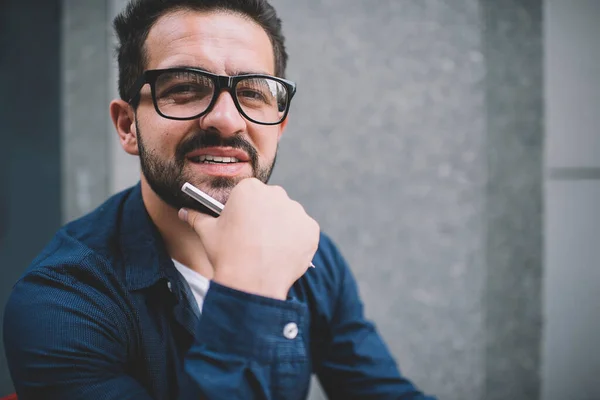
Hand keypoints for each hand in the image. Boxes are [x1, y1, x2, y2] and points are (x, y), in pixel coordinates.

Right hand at [178, 178, 319, 299]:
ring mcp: (296, 212)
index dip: (244, 210)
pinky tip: (283, 254)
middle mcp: (277, 194)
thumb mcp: (207, 233)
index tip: (241, 225)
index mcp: (250, 189)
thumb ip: (197, 217)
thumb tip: (183, 212)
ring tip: (269, 250)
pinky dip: (297, 241)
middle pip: (271, 202)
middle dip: (265, 216)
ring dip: (282, 228)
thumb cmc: (227, 254)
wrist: (252, 281)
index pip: (250, 193)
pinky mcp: (311, 229)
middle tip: (255, 239)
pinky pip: (304, 232)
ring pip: (289, 216)